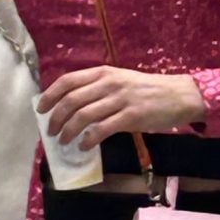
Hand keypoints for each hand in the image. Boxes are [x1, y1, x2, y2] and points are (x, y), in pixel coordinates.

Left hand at [38, 67, 203, 150]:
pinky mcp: (131, 117)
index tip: (41, 109)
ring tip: (64, 141)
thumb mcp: (120, 80)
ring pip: (83, 116)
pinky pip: (102, 129)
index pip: (68, 81)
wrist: (179, 95)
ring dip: (68, 131)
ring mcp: (120, 99)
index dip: (50, 95)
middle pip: (71, 100)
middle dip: (56, 118)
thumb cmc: (147, 90)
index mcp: (103, 73)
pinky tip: (84, 147)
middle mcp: (109, 83)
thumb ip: (98, 88)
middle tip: (51, 131)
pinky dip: (88, 140)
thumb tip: (72, 105)